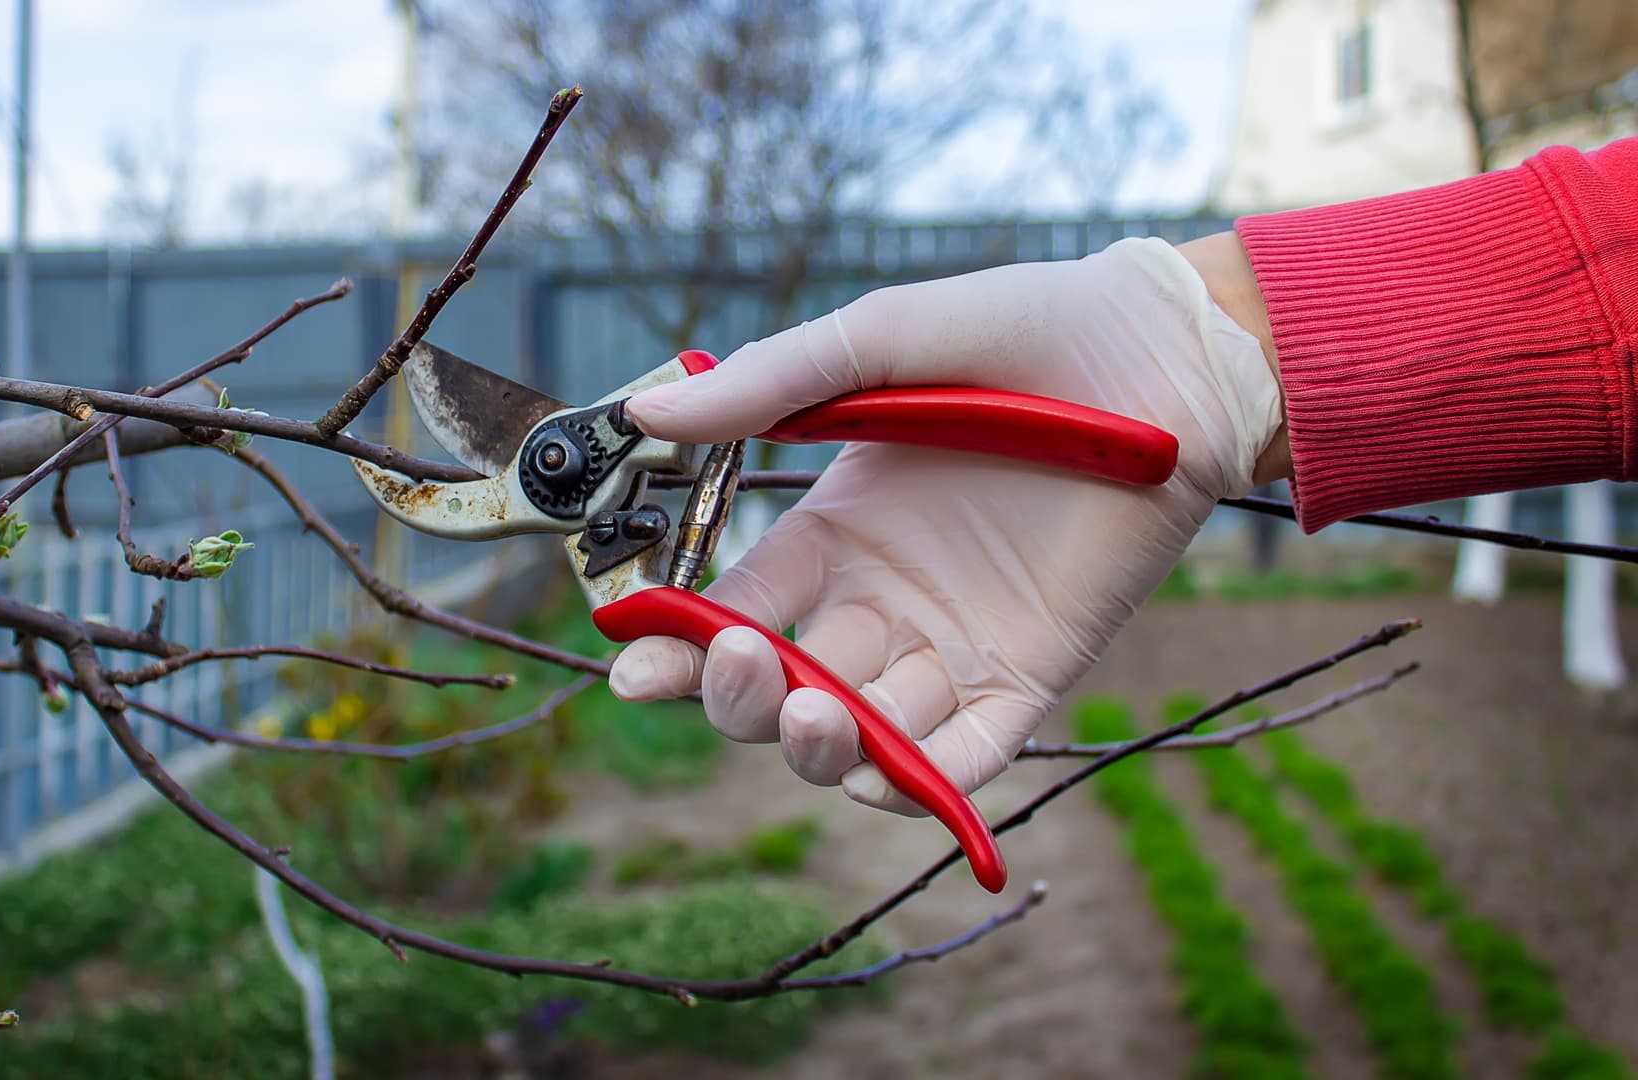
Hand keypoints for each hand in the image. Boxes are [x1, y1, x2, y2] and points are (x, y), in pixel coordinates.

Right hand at [609, 237, 1282, 813]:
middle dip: (744, 699)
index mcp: (833, 534)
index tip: (634, 667)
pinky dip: (928, 783)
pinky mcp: (1030, 674)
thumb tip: (650, 415)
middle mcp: (881, 601)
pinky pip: (967, 756)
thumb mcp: (883, 342)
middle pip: (784, 689)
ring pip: (864, 737)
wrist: (1167, 352)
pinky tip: (889, 772)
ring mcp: (954, 645)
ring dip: (824, 746)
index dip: (677, 649)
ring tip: (820, 712)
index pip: (734, 613)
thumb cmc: (1024, 332)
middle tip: (745, 667)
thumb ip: (772, 384)